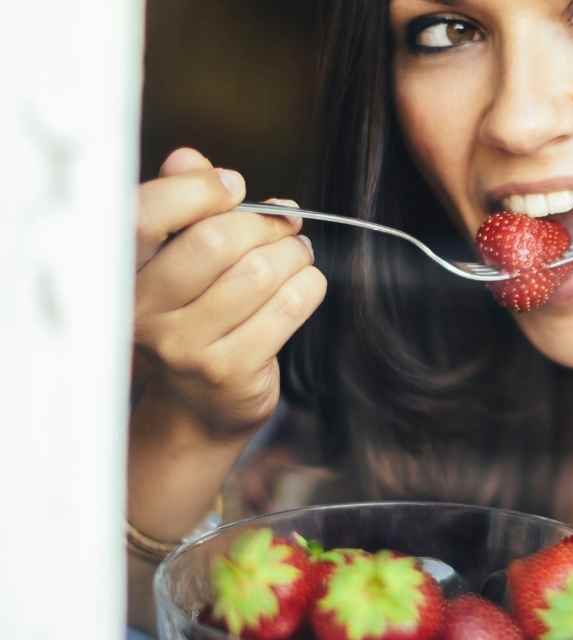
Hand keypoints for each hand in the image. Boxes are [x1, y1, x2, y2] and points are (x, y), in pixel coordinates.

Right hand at [132, 148, 326, 437]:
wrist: (197, 407)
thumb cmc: (191, 319)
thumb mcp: (174, 263)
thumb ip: (180, 207)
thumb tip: (190, 158)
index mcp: (121, 276)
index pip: (146, 217)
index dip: (197, 191)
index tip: (232, 186)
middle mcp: (143, 312)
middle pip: (216, 242)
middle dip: (264, 224)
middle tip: (285, 224)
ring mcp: (186, 346)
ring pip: (259, 273)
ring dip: (293, 253)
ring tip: (298, 252)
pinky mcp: (230, 370)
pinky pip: (287, 308)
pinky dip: (308, 285)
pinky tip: (305, 282)